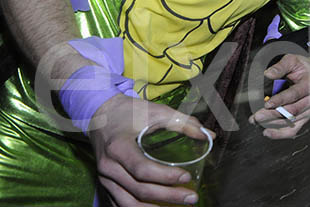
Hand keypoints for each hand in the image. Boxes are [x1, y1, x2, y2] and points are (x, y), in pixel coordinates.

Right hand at [89, 93, 212, 205]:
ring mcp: (104, 178)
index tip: (186, 177)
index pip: (142, 169)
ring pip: (128, 203)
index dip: (165, 176)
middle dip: (167, 197)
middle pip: (139, 190)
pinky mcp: (105, 184)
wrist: (101, 114)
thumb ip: (184, 123)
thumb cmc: (130, 112)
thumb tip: (209, 136)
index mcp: (119, 147)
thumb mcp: (157, 111)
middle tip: (191, 198)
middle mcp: (108, 166)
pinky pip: (120, 204)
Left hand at [249, 54, 309, 138]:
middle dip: (272, 114)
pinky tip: (267, 133)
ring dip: (272, 124)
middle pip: (292, 111)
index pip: (294, 94)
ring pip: (290, 121)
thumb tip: (268, 74)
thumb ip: (280, 66)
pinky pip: (294, 129)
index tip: (266, 104)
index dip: (280, 100)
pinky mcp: (306, 118)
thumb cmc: (302, 67)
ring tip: (256, 121)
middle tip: (256, 116)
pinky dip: (280, 133)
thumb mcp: (293, 60)